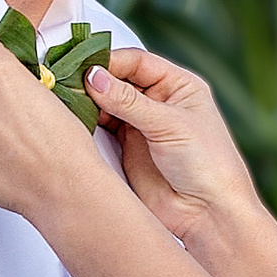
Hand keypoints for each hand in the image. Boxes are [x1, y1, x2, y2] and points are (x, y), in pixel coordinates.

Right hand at [83, 48, 267, 245]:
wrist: (207, 214)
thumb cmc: (208, 166)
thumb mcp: (170, 125)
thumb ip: (130, 101)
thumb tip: (94, 77)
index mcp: (178, 86)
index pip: (137, 62)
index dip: (110, 62)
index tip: (84, 68)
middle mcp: (159, 102)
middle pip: (118, 80)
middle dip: (95, 81)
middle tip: (68, 83)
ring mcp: (141, 125)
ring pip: (106, 103)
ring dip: (88, 102)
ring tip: (68, 102)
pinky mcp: (126, 149)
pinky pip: (101, 128)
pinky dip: (87, 123)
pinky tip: (75, 121)